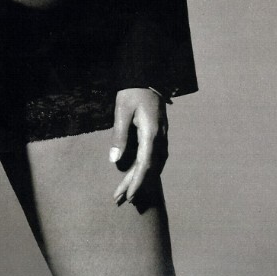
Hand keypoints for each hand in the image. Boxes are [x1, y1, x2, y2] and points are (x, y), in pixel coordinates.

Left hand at [109, 88, 167, 203]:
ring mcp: (162, 138)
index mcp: (151, 133)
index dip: (137, 182)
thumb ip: (119, 135)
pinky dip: (145, 170)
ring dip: (140, 179)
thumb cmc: (132, 91)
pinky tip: (136, 176)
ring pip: (153, 165)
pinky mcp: (159, 136)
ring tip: (125, 192)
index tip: (127, 195)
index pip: (145, 164)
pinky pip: (154, 158)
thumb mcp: (122, 110)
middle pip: (149, 168)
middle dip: (135, 185)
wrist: (147, 77)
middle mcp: (160, 139)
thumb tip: (114, 160)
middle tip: (119, 199)